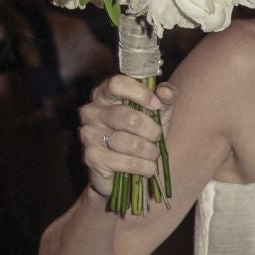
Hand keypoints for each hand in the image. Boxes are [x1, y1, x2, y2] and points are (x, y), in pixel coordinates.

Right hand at [78, 73, 173, 198]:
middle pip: (129, 117)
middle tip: (157, 137)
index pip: (117, 83)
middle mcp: (91, 111)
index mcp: (105, 94)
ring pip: (130, 142)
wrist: (127, 171)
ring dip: (149, 151)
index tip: (157, 105)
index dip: (140, 93)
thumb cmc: (142, 135)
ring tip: (152, 154)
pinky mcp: (91, 158)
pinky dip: (143, 166)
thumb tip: (165, 92)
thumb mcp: (158, 113)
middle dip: (152, 131)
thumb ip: (166, 98)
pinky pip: (126, 162)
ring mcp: (88, 134)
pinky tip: (146, 167)